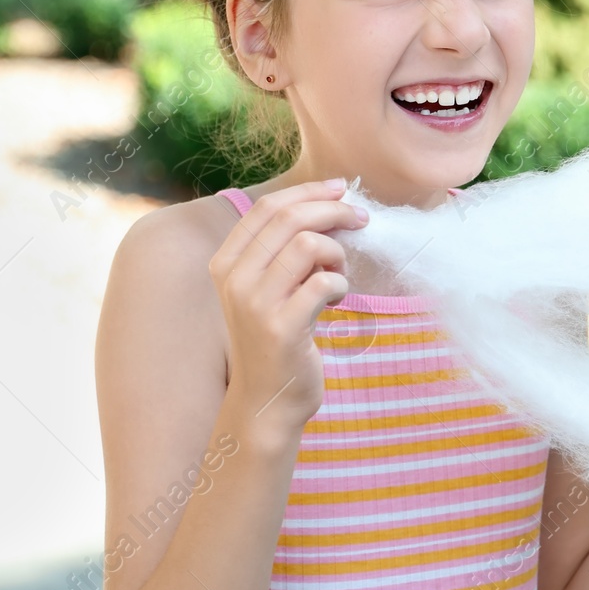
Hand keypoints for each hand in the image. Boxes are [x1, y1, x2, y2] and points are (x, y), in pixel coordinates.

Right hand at [208, 178, 367, 440]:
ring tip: (339, 275)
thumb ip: (282, 250)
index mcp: (226, 263)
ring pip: (309, 245)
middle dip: (334, 211)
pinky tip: (337, 302)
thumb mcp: (265, 288)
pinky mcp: (282, 328)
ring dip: (338, 254)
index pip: (268, 208)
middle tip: (361, 219)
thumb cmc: (275, 338)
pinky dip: (342, 285)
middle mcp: (234, 279)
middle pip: (290, 219)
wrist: (267, 400)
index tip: (341, 189)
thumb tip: (328, 204)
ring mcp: (255, 304)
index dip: (308, 191)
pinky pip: (325, 283)